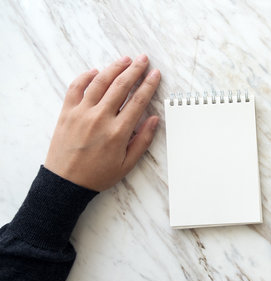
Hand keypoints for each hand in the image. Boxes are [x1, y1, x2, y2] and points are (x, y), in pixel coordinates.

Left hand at [45, 55, 160, 190]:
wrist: (66, 182)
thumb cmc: (97, 175)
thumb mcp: (127, 164)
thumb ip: (143, 140)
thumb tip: (154, 119)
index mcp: (118, 132)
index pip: (138, 101)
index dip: (149, 85)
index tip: (155, 74)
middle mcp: (100, 118)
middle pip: (121, 86)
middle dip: (135, 70)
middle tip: (143, 60)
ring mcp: (82, 113)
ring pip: (100, 82)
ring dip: (115, 68)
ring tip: (125, 59)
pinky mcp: (67, 112)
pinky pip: (76, 87)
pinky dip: (86, 76)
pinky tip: (96, 71)